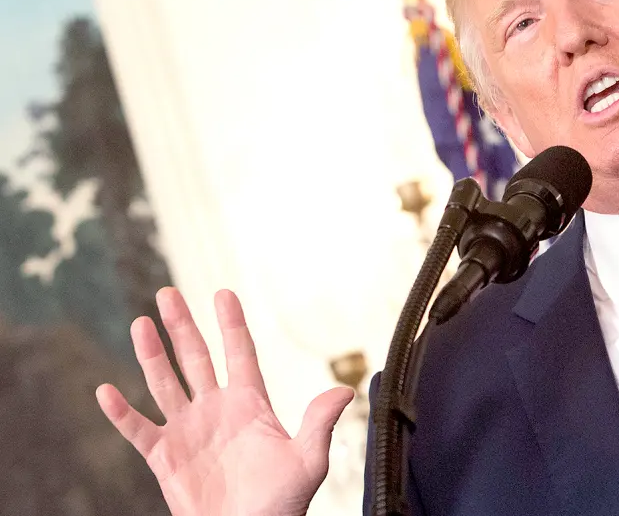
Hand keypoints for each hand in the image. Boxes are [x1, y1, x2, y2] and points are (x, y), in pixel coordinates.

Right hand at [96, 287, 354, 515]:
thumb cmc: (282, 505)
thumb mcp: (308, 462)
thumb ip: (319, 424)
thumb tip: (343, 392)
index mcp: (250, 404)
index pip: (239, 354)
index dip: (231, 324)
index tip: (223, 293)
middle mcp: (216, 410)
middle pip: (195, 358)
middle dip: (182, 326)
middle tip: (168, 293)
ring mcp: (188, 430)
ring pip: (164, 383)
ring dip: (151, 355)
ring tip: (141, 324)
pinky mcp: (165, 456)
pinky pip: (139, 429)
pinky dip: (121, 412)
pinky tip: (106, 390)